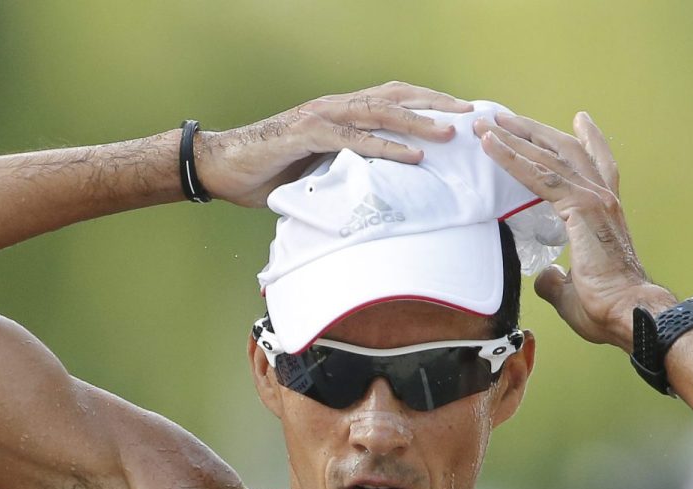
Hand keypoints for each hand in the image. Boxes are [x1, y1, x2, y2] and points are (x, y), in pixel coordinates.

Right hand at [194, 82, 472, 208]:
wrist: (222, 168)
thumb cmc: (267, 171)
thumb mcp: (316, 170)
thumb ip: (344, 168)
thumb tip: (376, 187)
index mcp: (340, 113)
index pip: (393, 99)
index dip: (427, 103)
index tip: (459, 114)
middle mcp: (335, 107)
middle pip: (396, 97)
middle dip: (435, 104)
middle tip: (471, 115)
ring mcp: (322, 117)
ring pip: (380, 112)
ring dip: (418, 122)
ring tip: (449, 133)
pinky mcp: (308, 134)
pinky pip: (354, 139)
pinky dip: (385, 147)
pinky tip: (411, 156)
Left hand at [472, 111, 672, 349]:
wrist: (627, 312)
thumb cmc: (607, 307)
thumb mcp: (573, 289)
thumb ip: (557, 277)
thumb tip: (547, 276)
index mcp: (606, 212)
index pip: (596, 165)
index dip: (587, 141)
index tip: (580, 121)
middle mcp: (603, 198)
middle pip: (566, 151)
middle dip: (535, 132)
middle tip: (507, 117)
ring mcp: (593, 199)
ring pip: (548, 156)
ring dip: (515, 137)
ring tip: (488, 123)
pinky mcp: (578, 208)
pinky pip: (537, 176)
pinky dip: (512, 158)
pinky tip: (491, 145)